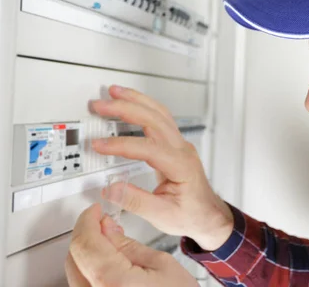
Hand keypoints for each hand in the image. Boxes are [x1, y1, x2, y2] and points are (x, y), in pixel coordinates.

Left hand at [66, 204, 198, 286]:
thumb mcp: (161, 263)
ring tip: (106, 240)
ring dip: (85, 252)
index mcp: (114, 282)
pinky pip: (82, 286)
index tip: (95, 211)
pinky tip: (104, 261)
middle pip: (74, 257)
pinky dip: (88, 269)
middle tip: (101, 221)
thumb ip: (128, 245)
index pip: (85, 242)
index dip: (88, 220)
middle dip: (85, 233)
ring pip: (73, 273)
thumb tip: (106, 227)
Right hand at [90, 85, 233, 250]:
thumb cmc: (192, 215)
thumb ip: (135, 202)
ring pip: (159, 113)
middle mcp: (182, 150)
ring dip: (136, 100)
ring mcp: (180, 145)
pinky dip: (143, 106)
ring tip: (114, 92)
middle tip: (101, 105)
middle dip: (126, 108)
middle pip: (155, 120)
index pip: (149, 148)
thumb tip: (110, 188)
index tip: (100, 145)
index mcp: (181, 166)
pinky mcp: (174, 145)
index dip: (122, 144)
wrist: (208, 216)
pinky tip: (130, 102)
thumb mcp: (163, 216)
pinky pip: (159, 118)